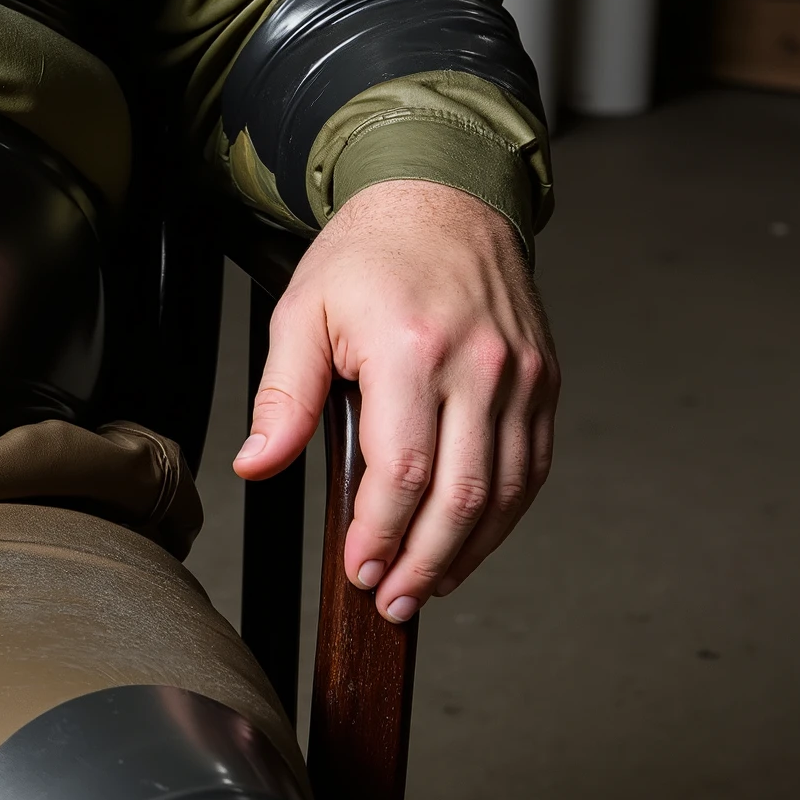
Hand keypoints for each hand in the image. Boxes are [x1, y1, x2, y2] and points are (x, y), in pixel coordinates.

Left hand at [232, 178, 556, 624]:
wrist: (443, 199)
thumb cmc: (367, 256)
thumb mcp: (302, 312)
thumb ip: (282, 396)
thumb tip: (254, 465)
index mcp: (411, 349)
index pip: (403, 470)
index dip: (382, 533)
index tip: (359, 570)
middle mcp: (478, 367)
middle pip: (461, 496)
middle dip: (424, 562)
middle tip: (392, 601)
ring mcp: (521, 377)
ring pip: (506, 492)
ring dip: (468, 553)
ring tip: (426, 586)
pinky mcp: (544, 382)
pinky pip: (532, 468)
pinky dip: (503, 517)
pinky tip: (469, 543)